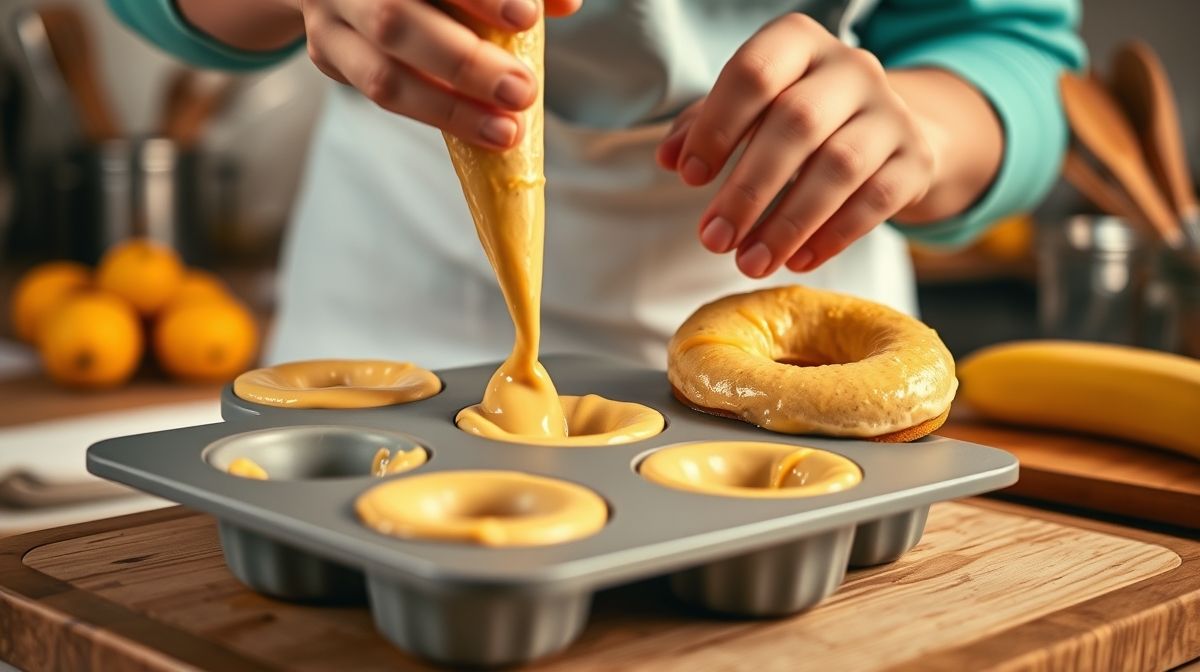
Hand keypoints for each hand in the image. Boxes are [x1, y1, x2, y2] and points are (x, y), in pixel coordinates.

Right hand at [297, 0, 580, 147]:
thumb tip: (567, 3)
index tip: (527, 16)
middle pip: (396, 19)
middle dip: (464, 62)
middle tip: (523, 91)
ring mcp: (329, 16)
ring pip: (381, 74)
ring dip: (449, 109)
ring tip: (507, 130)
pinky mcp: (326, 53)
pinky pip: (375, 94)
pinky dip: (432, 113)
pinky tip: (477, 128)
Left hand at [657, 13, 935, 276]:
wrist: (882, 129)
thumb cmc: (796, 116)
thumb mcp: (749, 109)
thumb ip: (704, 127)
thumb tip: (668, 157)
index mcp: (798, 43)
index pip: (755, 72)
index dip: (718, 126)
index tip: (688, 177)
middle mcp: (851, 68)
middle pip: (796, 124)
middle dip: (749, 190)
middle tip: (714, 239)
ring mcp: (891, 112)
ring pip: (839, 167)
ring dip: (787, 223)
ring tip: (749, 263)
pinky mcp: (915, 159)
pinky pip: (876, 201)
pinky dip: (832, 236)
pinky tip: (796, 261)